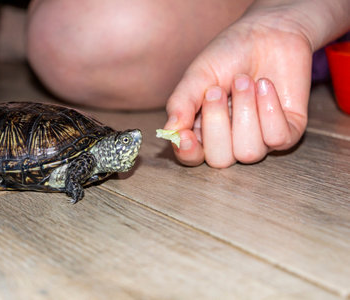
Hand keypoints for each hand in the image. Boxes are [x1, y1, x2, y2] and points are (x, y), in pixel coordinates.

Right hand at [164, 9, 311, 167]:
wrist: (268, 32)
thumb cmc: (228, 55)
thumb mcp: (197, 76)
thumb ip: (181, 104)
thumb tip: (169, 132)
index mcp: (202, 130)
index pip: (192, 157)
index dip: (188, 153)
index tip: (186, 137)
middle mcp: (230, 141)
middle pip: (219, 160)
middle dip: (217, 124)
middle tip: (216, 91)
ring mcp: (260, 140)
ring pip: (248, 152)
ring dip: (245, 111)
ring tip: (245, 81)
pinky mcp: (287, 133)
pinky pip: (276, 138)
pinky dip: (269, 109)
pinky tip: (265, 86)